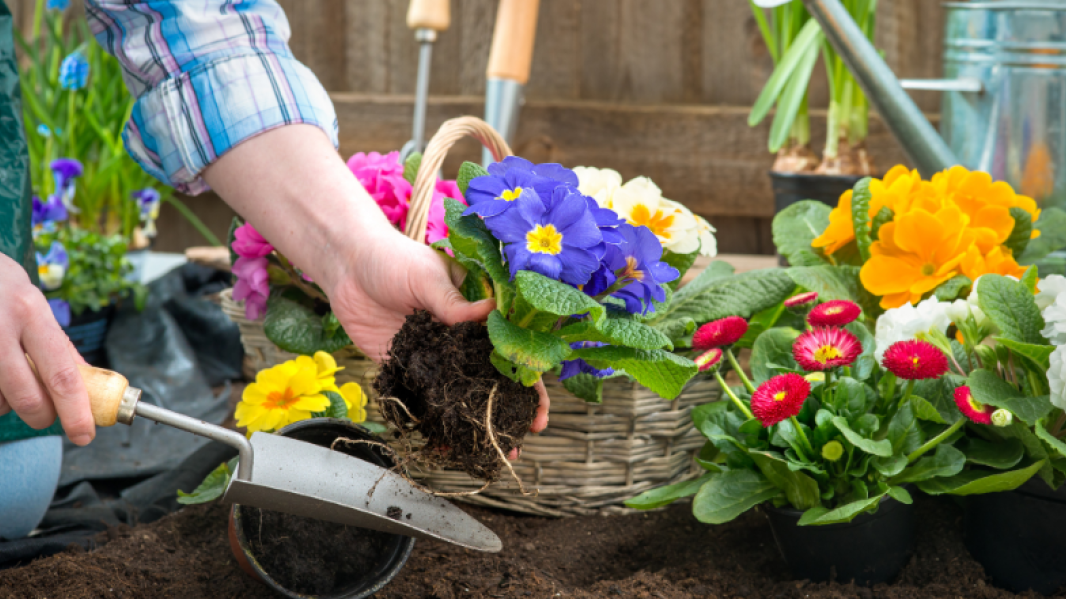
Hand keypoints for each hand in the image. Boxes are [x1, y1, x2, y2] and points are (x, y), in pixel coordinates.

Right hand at [0, 254, 92, 444]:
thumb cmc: (0, 286)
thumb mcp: (34, 304)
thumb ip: (58, 345)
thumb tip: (88, 384)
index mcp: (31, 313)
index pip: (61, 374)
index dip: (75, 411)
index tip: (85, 434)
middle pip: (27, 397)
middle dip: (42, 416)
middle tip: (47, 414)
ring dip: (8, 403)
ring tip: (8, 375)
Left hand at [328, 231, 550, 436]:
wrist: (345, 267)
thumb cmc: (392, 259)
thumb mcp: (426, 276)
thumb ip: (452, 302)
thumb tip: (490, 312)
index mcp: (476, 309)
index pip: (510, 344)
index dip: (528, 373)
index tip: (539, 402)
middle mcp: (461, 336)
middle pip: (493, 375)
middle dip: (511, 406)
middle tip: (525, 434)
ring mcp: (436, 354)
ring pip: (462, 392)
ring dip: (476, 420)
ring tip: (491, 450)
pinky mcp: (407, 367)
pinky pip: (425, 398)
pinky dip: (435, 421)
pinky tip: (446, 444)